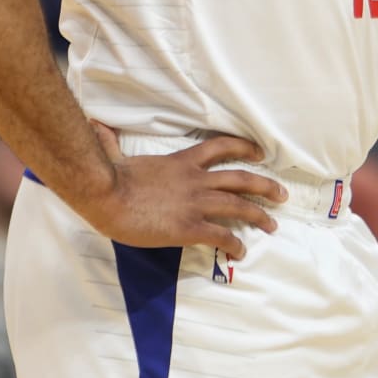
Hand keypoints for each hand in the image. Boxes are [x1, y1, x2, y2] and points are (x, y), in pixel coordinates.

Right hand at [78, 124, 287, 257]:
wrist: (106, 194)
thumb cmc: (108, 177)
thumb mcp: (115, 154)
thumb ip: (111, 142)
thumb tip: (96, 125)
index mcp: (182, 161)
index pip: (220, 147)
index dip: (244, 148)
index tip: (260, 152)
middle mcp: (196, 180)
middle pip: (241, 178)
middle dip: (265, 186)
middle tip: (282, 194)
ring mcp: (195, 203)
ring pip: (238, 206)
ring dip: (259, 215)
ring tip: (272, 224)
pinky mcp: (189, 227)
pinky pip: (221, 235)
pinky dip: (235, 243)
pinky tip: (241, 251)